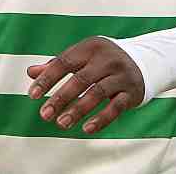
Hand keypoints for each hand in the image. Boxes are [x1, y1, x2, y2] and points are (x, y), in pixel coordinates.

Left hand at [27, 37, 144, 134]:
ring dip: (78, 110)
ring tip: (62, 123)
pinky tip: (87, 128)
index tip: (33, 95)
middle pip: (81, 79)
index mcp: (91, 47)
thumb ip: (56, 65)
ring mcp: (121, 74)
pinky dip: (101, 119)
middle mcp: (108, 58)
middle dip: (61, 98)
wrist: (144, 61)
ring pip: (98, 93)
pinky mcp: (132, 91)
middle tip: (45, 115)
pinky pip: (116, 107)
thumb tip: (31, 72)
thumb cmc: (103, 61)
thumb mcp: (82, 57)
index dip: (47, 79)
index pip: (65, 62)